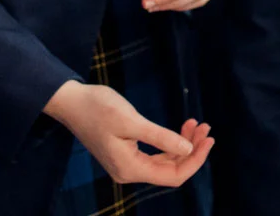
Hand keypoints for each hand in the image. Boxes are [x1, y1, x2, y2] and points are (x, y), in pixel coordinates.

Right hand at [43, 80, 213, 187]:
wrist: (71, 102)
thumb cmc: (98, 108)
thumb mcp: (132, 121)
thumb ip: (161, 138)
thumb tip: (188, 150)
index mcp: (130, 168)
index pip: (173, 175)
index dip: (195, 160)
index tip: (209, 139)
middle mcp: (129, 171)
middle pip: (171, 170)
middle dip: (192, 149)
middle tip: (205, 126)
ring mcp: (127, 164)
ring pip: (165, 161)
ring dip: (184, 145)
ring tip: (196, 124)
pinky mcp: (126, 153)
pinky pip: (156, 154)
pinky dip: (171, 142)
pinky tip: (182, 128)